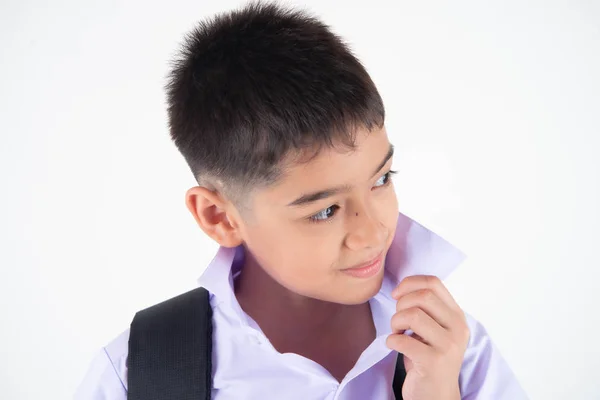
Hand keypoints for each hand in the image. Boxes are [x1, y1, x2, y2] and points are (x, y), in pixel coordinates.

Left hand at [386, 275, 468, 399]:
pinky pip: (402, 340)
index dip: (409, 283)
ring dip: (395, 322)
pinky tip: (395, 346)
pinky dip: (391, 341)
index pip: (434, 283)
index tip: (397, 295)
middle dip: (401, 304)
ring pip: (413, 315)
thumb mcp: (434, 329)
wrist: (436, 395)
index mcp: (457, 315)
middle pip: (423, 296)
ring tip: (397, 333)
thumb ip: (427, 308)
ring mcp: (448, 346)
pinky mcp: (434, 362)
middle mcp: (458, 328)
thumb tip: (403, 289)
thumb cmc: (428, 358)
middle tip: (398, 320)